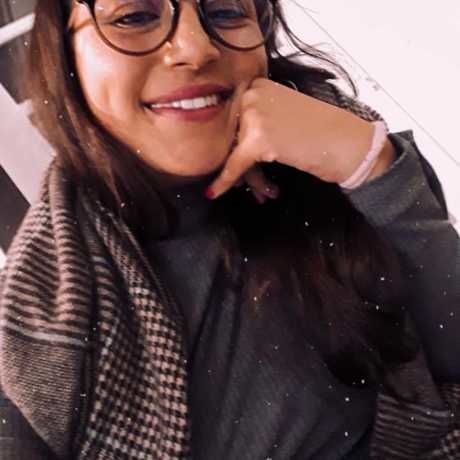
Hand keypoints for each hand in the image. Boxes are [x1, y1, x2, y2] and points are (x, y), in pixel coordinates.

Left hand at [205, 77, 377, 199]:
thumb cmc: (320, 132)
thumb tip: (223, 144)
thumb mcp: (281, 115)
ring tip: (264, 190)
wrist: (349, 143)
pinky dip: (225, 181)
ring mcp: (254, 114)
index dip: (227, 144)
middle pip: (228, 136)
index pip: (228, 118)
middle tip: (246, 183)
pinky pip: (233, 165)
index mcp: (257, 85)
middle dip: (236, 163)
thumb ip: (254, 120)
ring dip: (246, 176)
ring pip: (231, 152)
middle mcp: (252, 94)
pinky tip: (214, 192)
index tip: (224, 160)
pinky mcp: (257, 139)